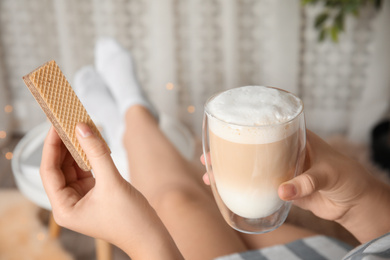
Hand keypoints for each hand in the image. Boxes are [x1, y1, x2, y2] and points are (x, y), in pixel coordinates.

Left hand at [40, 123, 181, 258]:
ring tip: (80, 126)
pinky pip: (87, 169)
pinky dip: (89, 155)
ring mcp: (82, 198)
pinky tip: (92, 141)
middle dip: (64, 144)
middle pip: (59, 167)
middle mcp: (69, 204)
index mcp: (64, 208)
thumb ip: (96, 153)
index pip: (49, 171)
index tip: (55, 124)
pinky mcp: (95, 193)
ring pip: (73, 167)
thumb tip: (82, 127)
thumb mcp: (112, 182)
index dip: (51, 146)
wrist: (151, 236)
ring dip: (77, 148)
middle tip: (67, 119)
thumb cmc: (131, 219)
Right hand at [201, 130, 389, 242]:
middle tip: (207, 156)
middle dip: (228, 151)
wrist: (354, 200)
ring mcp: (281, 170)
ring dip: (231, 172)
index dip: (243, 128)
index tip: (222, 131)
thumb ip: (306, 182)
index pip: (265, 127)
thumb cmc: (346, 175)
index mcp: (293, 138)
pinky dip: (245, 189)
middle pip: (250, 148)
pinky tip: (229, 192)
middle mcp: (283, 151)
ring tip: (209, 175)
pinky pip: (260, 187)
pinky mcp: (282, 188)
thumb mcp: (328, 173)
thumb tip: (281, 191)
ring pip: (251, 167)